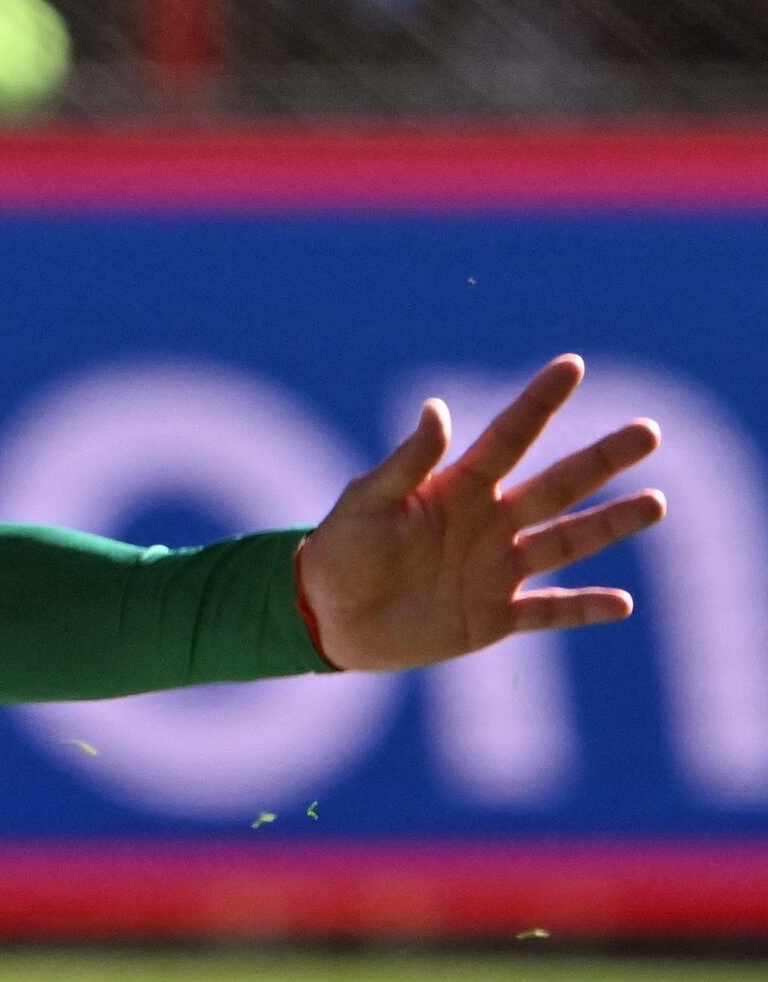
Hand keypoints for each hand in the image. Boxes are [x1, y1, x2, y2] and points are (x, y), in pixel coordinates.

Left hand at [292, 355, 663, 671]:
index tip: (573, 364)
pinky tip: (622, 603)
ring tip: (656, 503)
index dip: (539, 402)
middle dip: (602, 459)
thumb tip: (437, 408)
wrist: (325, 615)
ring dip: (611, 523)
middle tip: (648, 431)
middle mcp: (490, 522)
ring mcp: (496, 569)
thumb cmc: (340, 550)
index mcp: (459, 487)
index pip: (509, 436)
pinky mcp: (494, 617)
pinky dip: (584, 608)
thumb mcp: (368, 502)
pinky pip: (549, 611)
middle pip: (558, 485)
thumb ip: (407, 462)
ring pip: (566, 542)